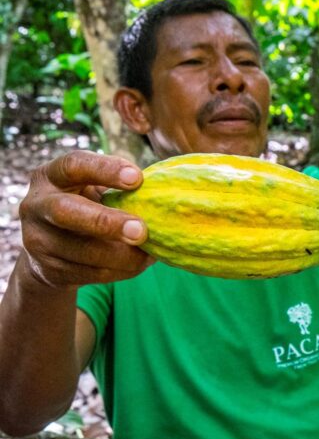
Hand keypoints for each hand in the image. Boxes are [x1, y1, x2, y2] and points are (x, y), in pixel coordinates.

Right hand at [18, 150, 153, 287]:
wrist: (49, 249)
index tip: (139, 178)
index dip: (105, 169)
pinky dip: (120, 271)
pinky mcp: (48, 269)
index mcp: (50, 176)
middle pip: (67, 211)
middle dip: (107, 221)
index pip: (73, 165)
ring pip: (83, 250)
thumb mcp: (92, 190)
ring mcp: (37, 240)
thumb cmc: (86, 207)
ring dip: (122, 255)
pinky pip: (90, 273)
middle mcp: (36, 205)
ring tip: (150, 253)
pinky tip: (138, 264)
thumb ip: (117, 188)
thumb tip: (163, 193)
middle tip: (141, 230)